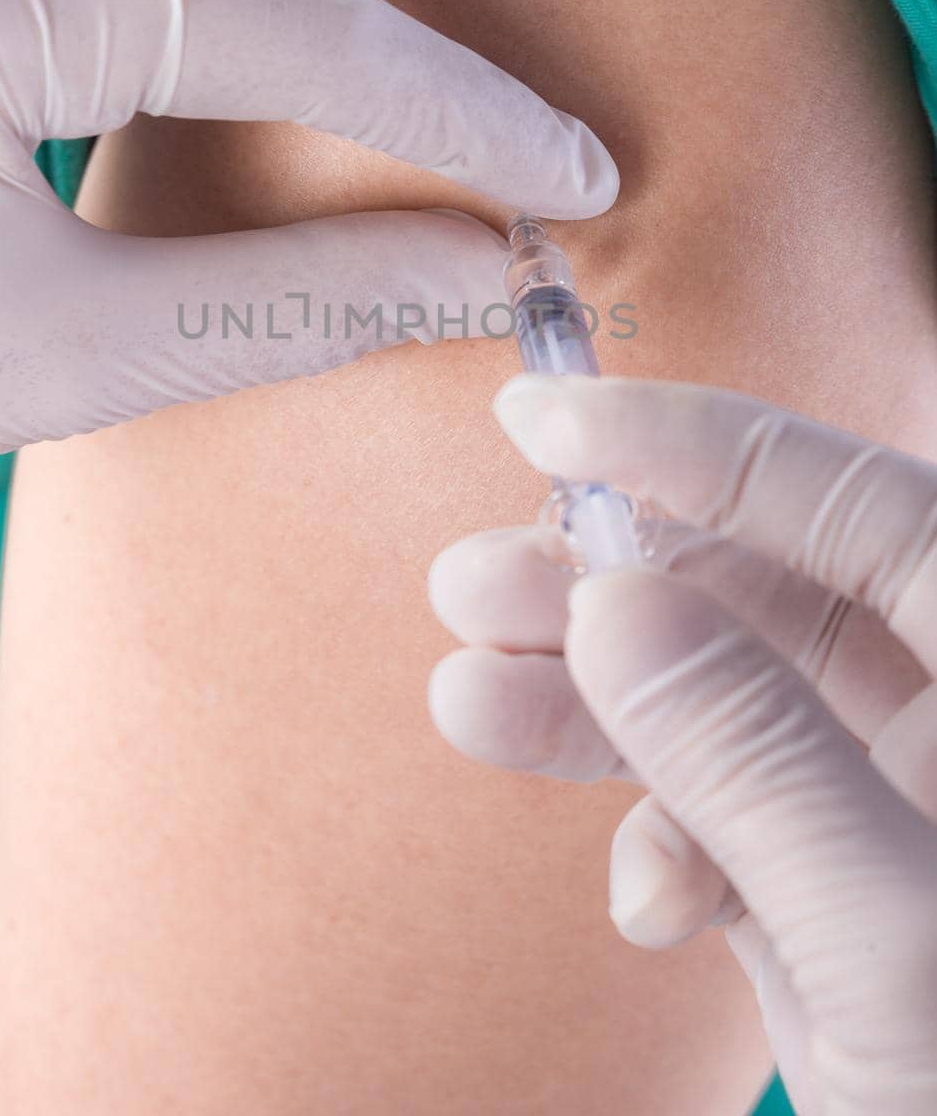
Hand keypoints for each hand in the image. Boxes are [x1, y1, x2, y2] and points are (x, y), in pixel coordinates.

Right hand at [429, 374, 936, 1115]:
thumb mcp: (892, 939)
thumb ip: (758, 756)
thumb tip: (614, 601)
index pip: (849, 499)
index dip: (693, 446)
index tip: (544, 420)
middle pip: (764, 595)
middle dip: (607, 588)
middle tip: (469, 583)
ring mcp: (888, 796)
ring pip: (725, 700)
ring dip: (595, 705)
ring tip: (468, 700)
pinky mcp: (832, 874)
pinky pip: (728, 810)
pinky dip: (665, 837)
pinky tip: (647, 904)